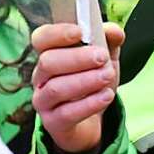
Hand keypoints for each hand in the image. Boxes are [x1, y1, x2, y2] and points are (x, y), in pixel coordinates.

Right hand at [32, 22, 125, 153]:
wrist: (92, 121)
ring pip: (56, 88)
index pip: (41, 38)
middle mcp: (41, 76)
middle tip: (102, 57)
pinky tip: (106, 95)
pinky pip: (67, 113)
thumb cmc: (93, 82)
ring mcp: (43, 101)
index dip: (58, 33)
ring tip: (107, 76)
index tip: (80, 32)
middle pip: (48, 62)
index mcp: (49, 53)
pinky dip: (89, 103)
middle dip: (77, 58)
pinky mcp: (53, 123)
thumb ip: (110, 40)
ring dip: (85, 80)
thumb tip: (113, 31)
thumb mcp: (105, 58)